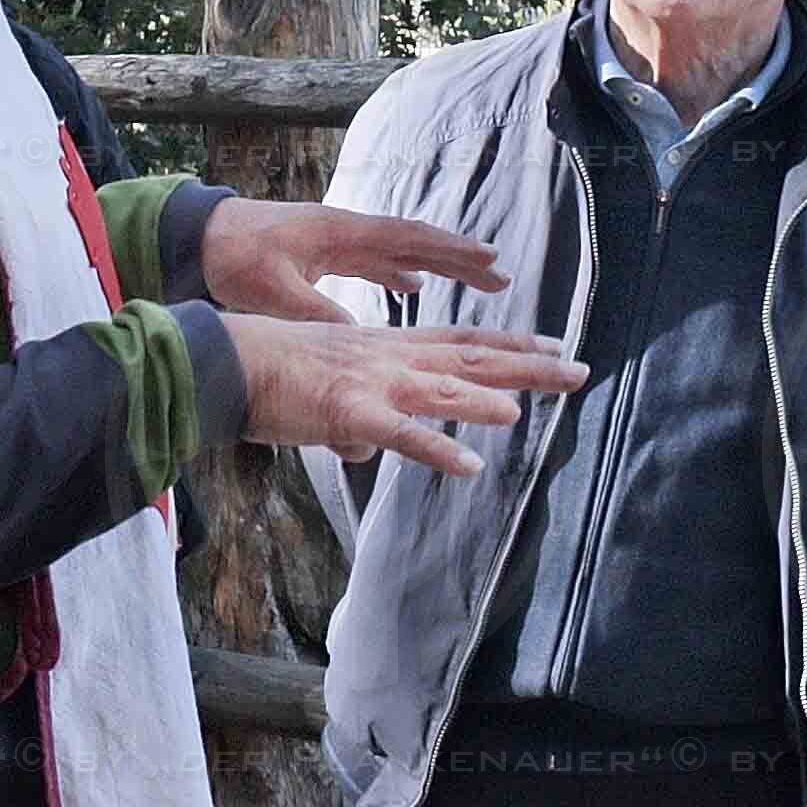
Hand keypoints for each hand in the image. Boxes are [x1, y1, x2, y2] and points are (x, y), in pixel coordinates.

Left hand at [197, 194, 500, 322]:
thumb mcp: (274, 291)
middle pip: (415, 242)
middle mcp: (346, 231)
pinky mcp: (322, 252)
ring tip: (476, 278)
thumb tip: (358, 338)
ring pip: (399, 251)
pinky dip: (399, 271)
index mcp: (341, 233)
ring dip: (437, 263)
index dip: (451, 252)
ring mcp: (336, 240)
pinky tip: (414, 285)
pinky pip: (373, 260)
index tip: (490, 261)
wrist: (196, 235)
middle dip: (459, 257)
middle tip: (501, 274)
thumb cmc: (231, 257)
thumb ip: (315, 314)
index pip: (408, 239)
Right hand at [222, 311, 586, 477]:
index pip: (460, 341)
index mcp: (387, 348)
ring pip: (444, 389)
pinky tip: (470, 465)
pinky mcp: (348, 411)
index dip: (509, 342)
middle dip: (529, 364)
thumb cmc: (269, 376)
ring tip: (531, 408)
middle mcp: (391, 358)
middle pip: (471, 358)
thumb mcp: (326, 395)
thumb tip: (367, 449)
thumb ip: (357, 420)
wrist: (226, 362)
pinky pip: (401, 434)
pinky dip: (437, 448)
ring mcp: (373, 383)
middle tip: (580, 369)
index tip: (552, 343)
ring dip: (489, 399)